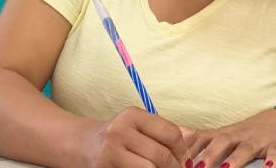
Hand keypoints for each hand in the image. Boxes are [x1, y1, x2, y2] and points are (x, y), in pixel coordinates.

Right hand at [68, 106, 190, 167]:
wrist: (80, 146)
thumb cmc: (118, 137)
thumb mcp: (138, 127)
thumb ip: (164, 132)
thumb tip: (195, 138)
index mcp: (132, 115)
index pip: (171, 133)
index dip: (183, 151)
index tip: (186, 161)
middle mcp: (119, 130)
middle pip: (161, 155)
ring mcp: (110, 151)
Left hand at [181, 109, 275, 167]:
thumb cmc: (245, 133)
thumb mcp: (221, 134)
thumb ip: (199, 138)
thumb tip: (174, 134)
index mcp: (222, 134)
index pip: (202, 139)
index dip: (189, 148)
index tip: (176, 159)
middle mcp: (237, 135)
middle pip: (222, 142)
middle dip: (209, 155)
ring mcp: (257, 140)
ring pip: (246, 148)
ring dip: (236, 159)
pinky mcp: (275, 145)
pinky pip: (275, 153)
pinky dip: (272, 160)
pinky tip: (269, 167)